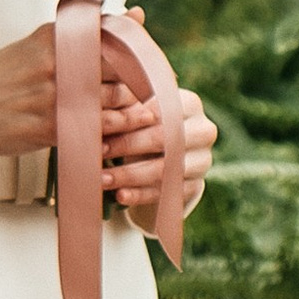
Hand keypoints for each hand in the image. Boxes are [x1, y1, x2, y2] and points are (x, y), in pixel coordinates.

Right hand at [0, 32, 215, 220]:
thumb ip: (90, 30)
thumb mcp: (46, 43)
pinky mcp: (48, 127)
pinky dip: (109, 140)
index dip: (145, 59)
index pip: (117, 42)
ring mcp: (53, 96)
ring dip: (134, 118)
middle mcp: (57, 62)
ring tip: (147, 123)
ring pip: (112, 106)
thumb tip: (137, 13)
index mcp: (57, 37)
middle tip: (166, 102)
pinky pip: (93, 134)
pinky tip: (116, 144)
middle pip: (121, 75)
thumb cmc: (9, 75)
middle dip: (147, 91)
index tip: (162, 71)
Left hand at [108, 85, 215, 223]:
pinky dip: (140, 195)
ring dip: (129, 175)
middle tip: (98, 151)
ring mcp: (202, 160)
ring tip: (102, 178)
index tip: (99, 126)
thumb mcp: (138, 111)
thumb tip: (94, 110)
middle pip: (163, 138)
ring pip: (165, 169)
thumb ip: (125, 108)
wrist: (166, 152)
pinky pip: (166, 193)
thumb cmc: (145, 124)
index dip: (128, 119)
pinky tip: (120, 195)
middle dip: (126, 145)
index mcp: (190, 103)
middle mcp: (203, 131)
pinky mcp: (195, 185)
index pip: (159, 110)